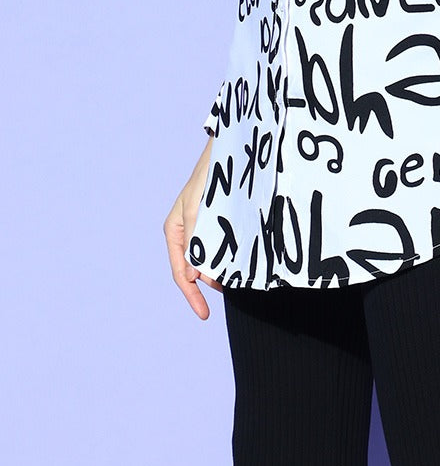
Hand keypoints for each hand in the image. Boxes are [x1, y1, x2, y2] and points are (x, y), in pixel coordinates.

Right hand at [164, 137, 224, 318]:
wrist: (228, 151)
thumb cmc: (210, 176)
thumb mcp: (199, 207)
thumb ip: (195, 240)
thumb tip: (191, 275)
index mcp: (175, 230)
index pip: (180, 272)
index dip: (192, 295)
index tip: (205, 315)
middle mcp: (186, 233)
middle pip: (194, 269)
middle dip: (207, 284)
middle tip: (229, 288)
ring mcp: (201, 229)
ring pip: (208, 259)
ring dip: (219, 271)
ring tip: (236, 276)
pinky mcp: (216, 224)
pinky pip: (218, 247)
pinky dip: (226, 258)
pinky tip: (238, 262)